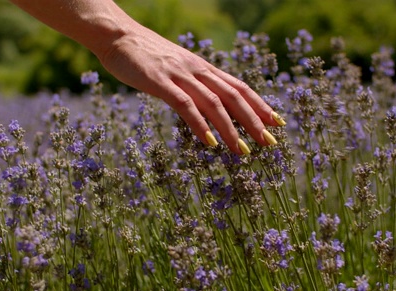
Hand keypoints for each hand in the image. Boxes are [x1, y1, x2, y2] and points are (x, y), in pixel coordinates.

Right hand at [96, 24, 283, 154]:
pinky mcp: (160, 82)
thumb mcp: (176, 69)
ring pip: (214, 103)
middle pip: (234, 96)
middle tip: (270, 143)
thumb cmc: (145, 55)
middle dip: (254, 120)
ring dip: (231, 129)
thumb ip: (192, 85)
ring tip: (243, 150)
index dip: (260, 105)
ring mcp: (180, 75)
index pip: (239, 87)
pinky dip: (199, 124)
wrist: (117, 35)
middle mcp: (197, 70)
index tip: (277, 123)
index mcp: (203, 68)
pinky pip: (185, 105)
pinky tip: (210, 142)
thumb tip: (207, 106)